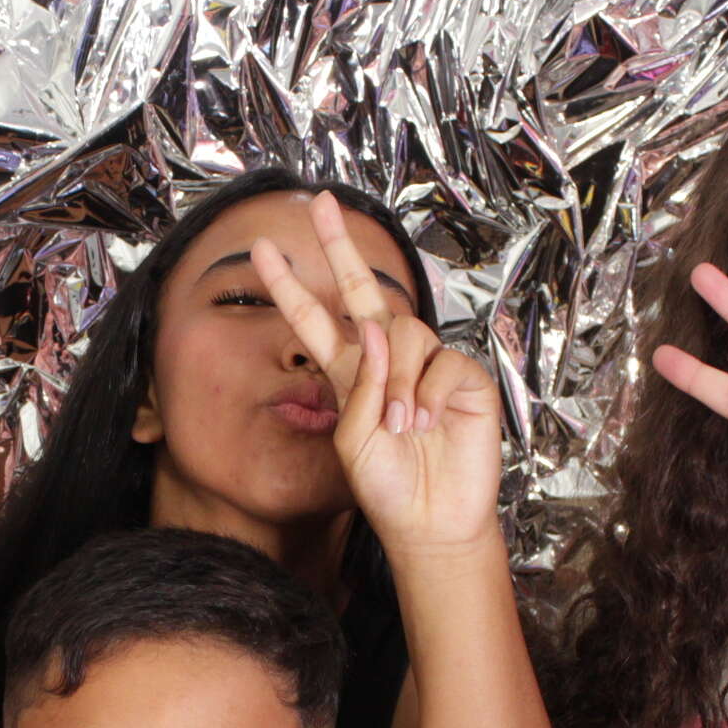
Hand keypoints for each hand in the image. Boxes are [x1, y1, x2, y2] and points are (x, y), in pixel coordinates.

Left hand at [251, 193, 501, 555]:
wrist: (430, 521)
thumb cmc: (386, 487)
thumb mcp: (351, 441)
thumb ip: (358, 387)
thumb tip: (379, 329)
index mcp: (350, 373)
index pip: (316, 319)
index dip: (290, 285)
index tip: (264, 249)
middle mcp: (387, 360)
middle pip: (364, 290)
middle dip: (341, 246)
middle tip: (322, 205)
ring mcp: (427, 366)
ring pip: (405, 332)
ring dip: (397, 378)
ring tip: (401, 424)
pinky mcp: (463, 378)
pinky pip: (442, 362)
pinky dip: (429, 392)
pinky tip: (428, 422)